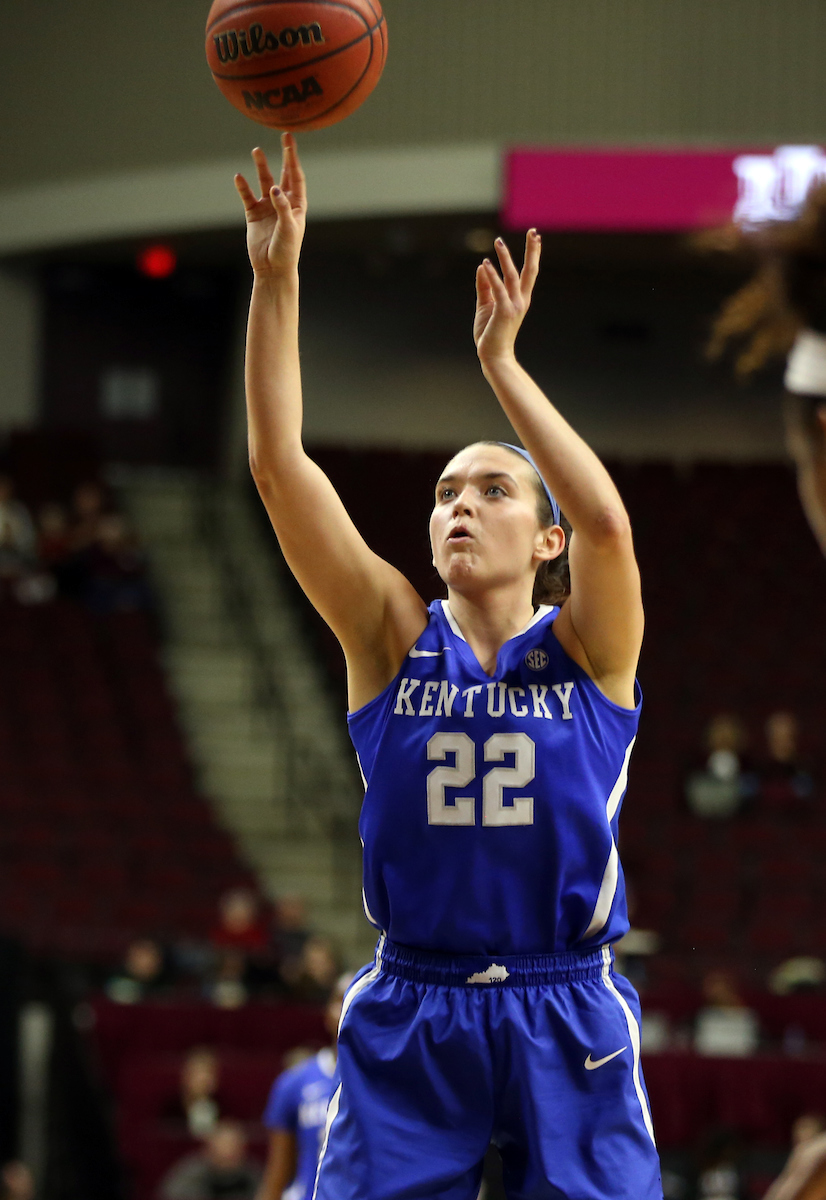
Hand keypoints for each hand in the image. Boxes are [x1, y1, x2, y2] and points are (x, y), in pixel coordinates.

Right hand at [234, 134, 306, 277]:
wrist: (272, 269)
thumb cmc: (286, 251)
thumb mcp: (288, 229)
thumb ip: (282, 207)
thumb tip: (274, 188)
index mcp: (296, 205)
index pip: (296, 177)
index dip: (293, 159)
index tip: (290, 143)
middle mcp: (283, 202)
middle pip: (284, 174)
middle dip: (285, 156)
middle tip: (284, 136)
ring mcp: (267, 207)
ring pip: (264, 182)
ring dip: (261, 167)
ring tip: (256, 151)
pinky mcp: (253, 214)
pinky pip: (247, 196)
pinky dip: (243, 186)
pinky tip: (238, 176)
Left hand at [473, 231, 540, 365]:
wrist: (493, 356)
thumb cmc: (490, 333)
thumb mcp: (486, 305)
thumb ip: (485, 286)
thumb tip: (483, 266)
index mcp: (520, 299)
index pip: (529, 273)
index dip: (532, 254)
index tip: (535, 236)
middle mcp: (521, 300)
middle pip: (530, 271)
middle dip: (532, 251)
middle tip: (533, 231)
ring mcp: (514, 306)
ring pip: (512, 276)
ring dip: (505, 258)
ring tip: (498, 241)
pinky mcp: (503, 312)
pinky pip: (498, 290)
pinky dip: (492, 276)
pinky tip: (486, 263)